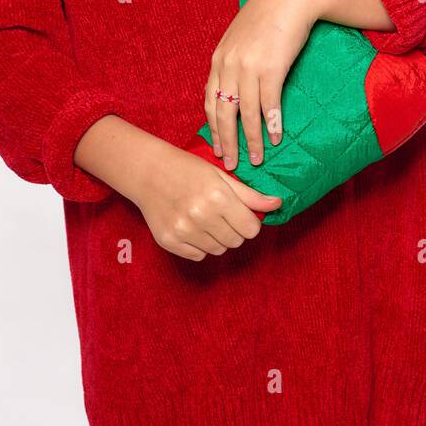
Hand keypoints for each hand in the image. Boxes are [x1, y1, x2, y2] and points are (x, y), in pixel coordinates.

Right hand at [74, 117, 281, 259]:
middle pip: (236, 242)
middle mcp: (201, 216)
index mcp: (218, 197)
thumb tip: (277, 204)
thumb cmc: (188, 169)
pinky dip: (200, 245)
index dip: (249, 222)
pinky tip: (192, 226)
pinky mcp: (169, 241)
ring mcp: (183, 231)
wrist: (148, 172)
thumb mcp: (221, 176)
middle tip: (222, 214)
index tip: (241, 214)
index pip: (251, 229)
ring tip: (205, 218)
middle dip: (235, 230)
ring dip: (218, 238)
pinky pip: (198, 255)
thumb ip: (249, 195)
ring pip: (218, 250)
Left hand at [204, 0, 320, 171]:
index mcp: (220, 58)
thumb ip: (234, 59)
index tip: (217, 146)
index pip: (210, 100)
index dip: (213, 126)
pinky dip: (272, 124)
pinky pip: (269, 104)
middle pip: (223, 112)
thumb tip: (235, 85)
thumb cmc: (269, 14)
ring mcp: (249, 66)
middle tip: (230, 163)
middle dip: (227, 141)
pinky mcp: (271, 67)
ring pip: (246, 113)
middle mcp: (229, 64)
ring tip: (257, 158)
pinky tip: (276, 137)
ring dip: (252, 139)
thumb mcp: (242, 36)